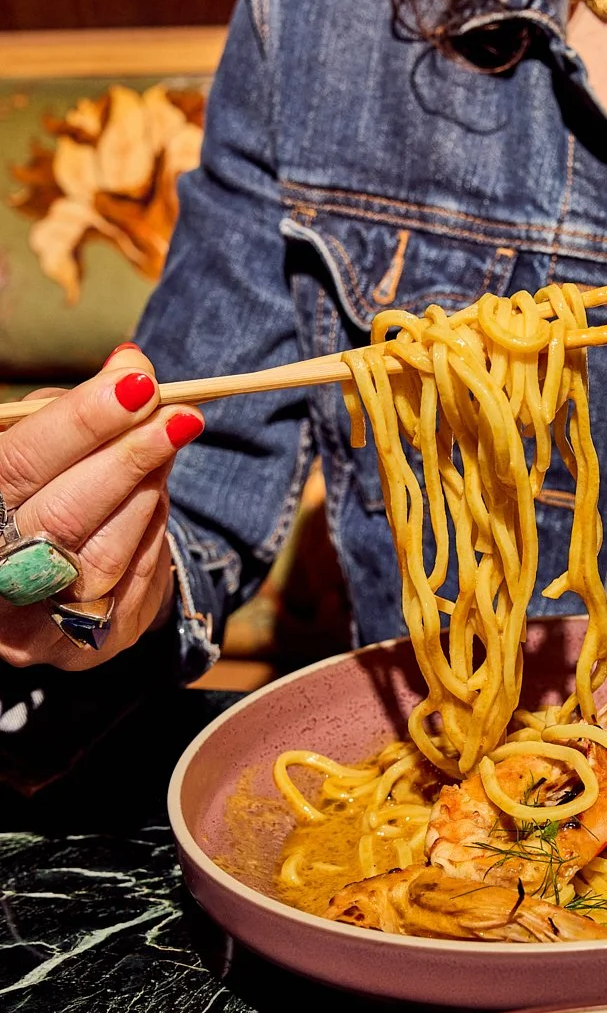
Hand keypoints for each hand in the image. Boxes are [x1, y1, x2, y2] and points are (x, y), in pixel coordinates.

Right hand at [0, 344, 203, 670]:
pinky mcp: (85, 647)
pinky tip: (158, 495)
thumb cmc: (36, 491)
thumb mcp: (40, 445)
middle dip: (128, 458)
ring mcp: (35, 621)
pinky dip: (152, 531)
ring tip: (172, 444)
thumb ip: (78, 411)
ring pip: (101, 554)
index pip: (20, 463)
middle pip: (62, 516)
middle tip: (180, 416)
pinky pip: (132, 584)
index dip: (80, 422)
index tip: (139, 383)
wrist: (48, 577)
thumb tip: (132, 365)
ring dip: (147, 493)